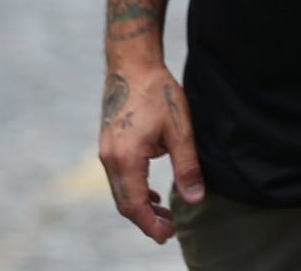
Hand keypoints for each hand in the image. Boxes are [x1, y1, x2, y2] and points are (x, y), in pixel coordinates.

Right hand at [98, 65, 203, 243]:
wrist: (132, 65)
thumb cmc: (159, 93)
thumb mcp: (180, 130)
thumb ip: (187, 166)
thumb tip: (194, 199)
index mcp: (125, 158)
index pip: (134, 205)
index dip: (150, 224)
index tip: (168, 235)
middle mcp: (109, 159)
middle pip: (124, 202)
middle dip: (146, 219)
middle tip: (169, 231)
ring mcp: (106, 152)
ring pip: (120, 191)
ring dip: (140, 205)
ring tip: (165, 214)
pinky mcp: (109, 144)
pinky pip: (119, 177)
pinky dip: (134, 189)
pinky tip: (152, 192)